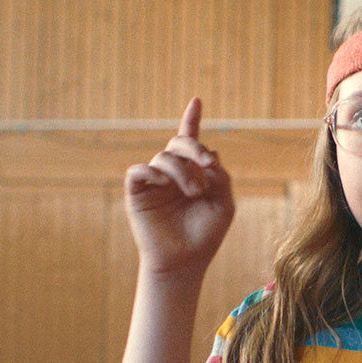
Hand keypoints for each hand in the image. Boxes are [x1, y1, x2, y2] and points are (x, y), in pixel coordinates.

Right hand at [123, 98, 234, 276]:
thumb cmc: (205, 235)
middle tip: (208, 166)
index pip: (191, 141)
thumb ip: (222, 178)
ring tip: (194, 192)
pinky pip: (138, 171)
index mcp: (194, 173)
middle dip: (195, 148)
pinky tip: (164, 182)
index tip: (197, 101)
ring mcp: (155, 181)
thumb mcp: (224, 205)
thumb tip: (210, 155)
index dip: (192, 119)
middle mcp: (173, 173)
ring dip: (183, 171)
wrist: (184, 262)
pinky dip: (152, 172)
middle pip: (179, 143)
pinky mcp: (137, 192)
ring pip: (164, 157)